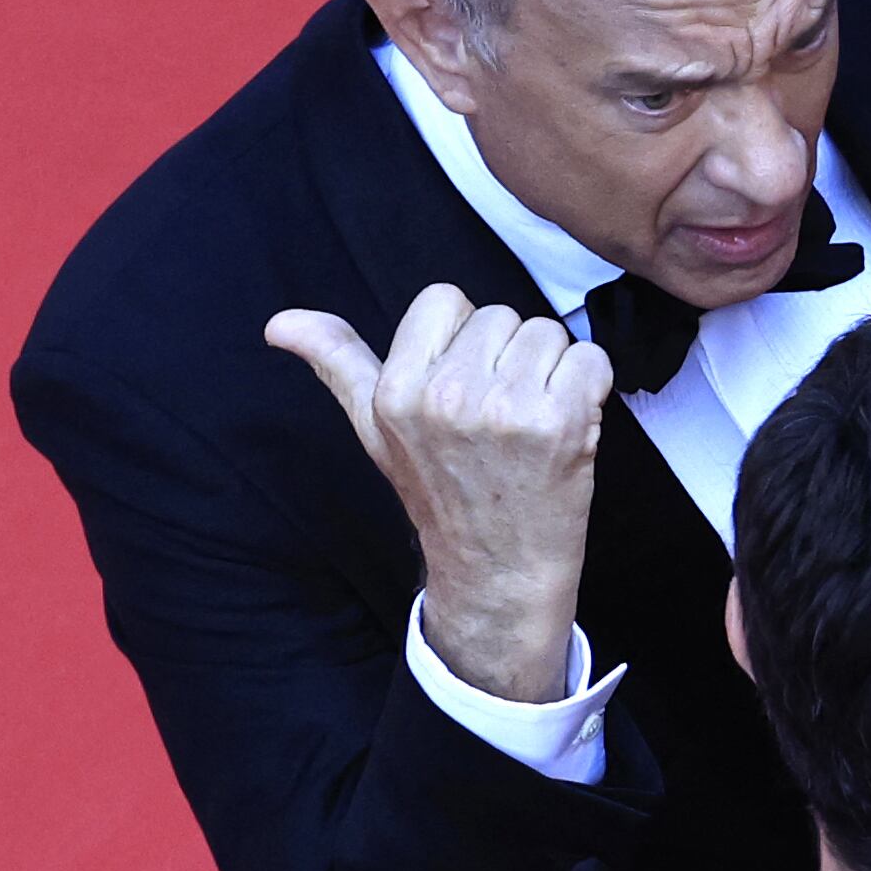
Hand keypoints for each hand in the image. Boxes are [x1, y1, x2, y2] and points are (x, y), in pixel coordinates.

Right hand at [266, 285, 614, 702]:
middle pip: (502, 315)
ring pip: (548, 333)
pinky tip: (568, 428)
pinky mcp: (560, 422)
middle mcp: (446, 394)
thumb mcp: (376, 431)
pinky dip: (590, 387)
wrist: (497, 571)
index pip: (444, 299)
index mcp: (396, 389)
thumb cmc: (442, 496)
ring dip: (553, 371)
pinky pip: (591, 359)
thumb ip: (338, 365)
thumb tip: (279, 324)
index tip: (466, 385)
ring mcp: (504, 408)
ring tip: (533, 423)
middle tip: (502, 417)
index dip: (464, 338)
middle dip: (510, 357)